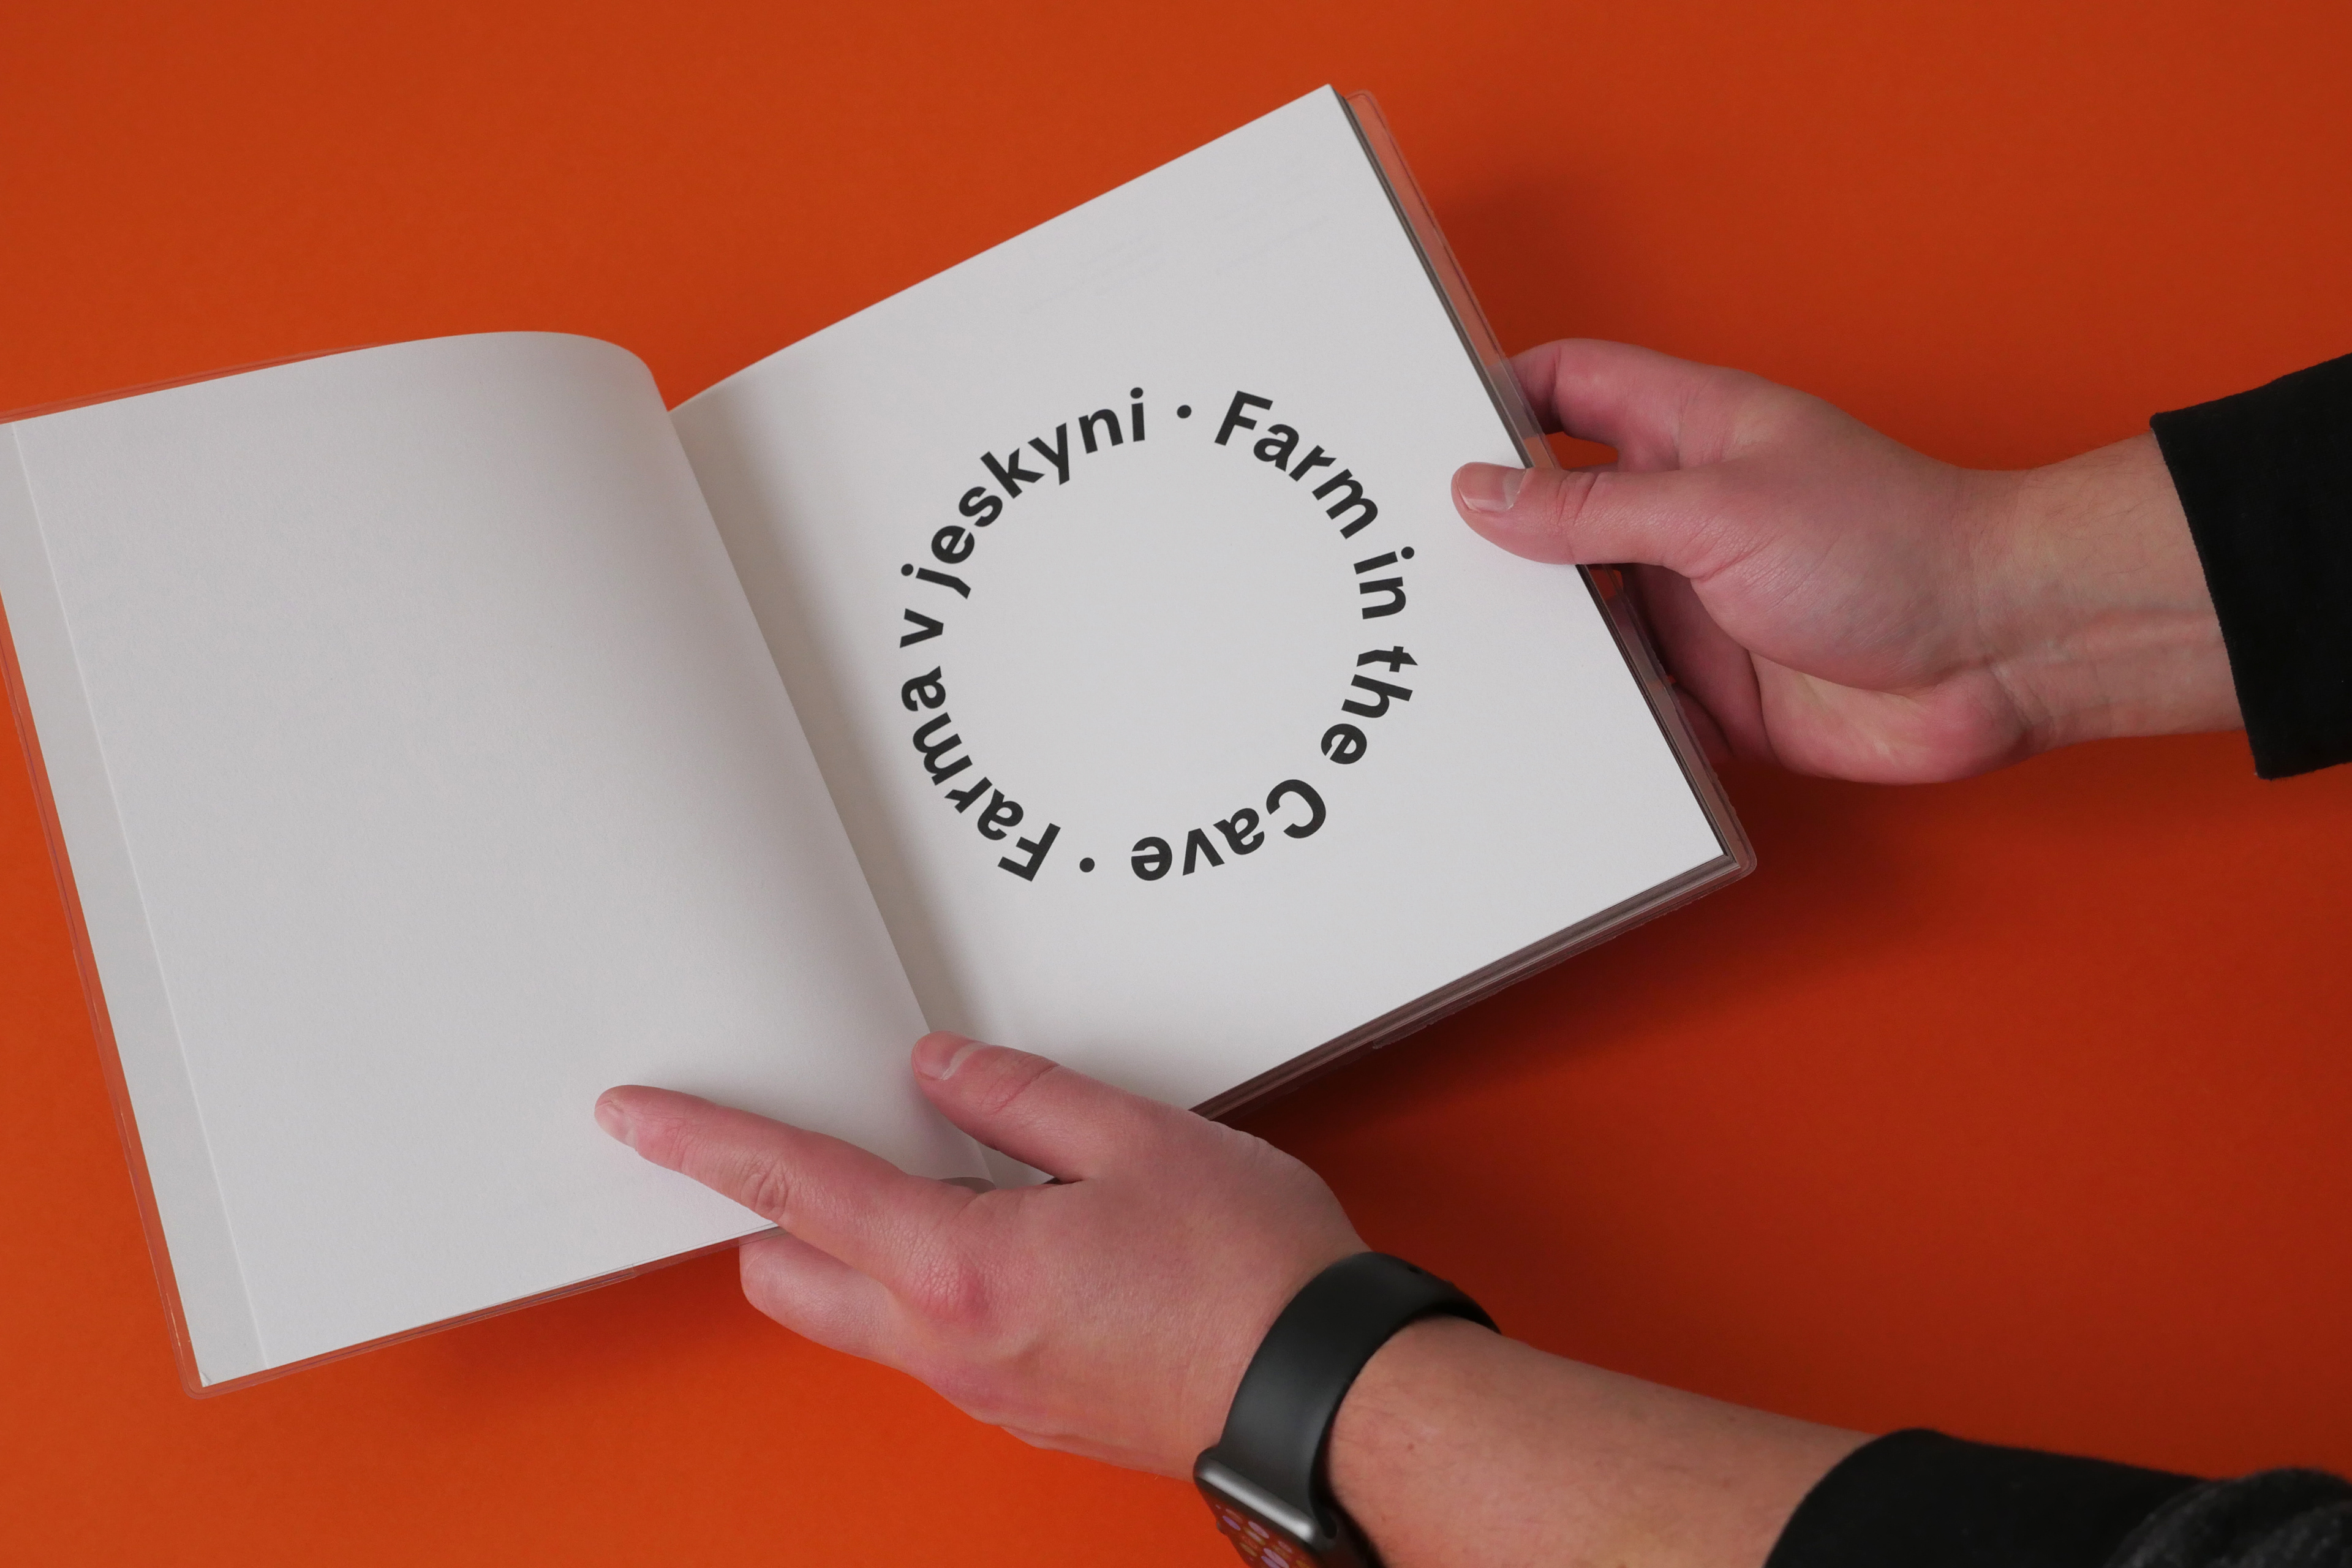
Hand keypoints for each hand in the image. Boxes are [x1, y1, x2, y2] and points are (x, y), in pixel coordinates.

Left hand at [594, 1033, 1362, 1474]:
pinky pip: (935, 1341)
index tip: (641, 1118)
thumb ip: (1021, 1097)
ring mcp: (985, 1390)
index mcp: (962, 1269)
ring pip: (862, 1316)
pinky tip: (998, 1236)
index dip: (705, 1143)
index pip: (795, 1189)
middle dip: (765, 1214)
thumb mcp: (1141, 1138)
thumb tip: (943, 1073)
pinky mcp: (1027, 1408)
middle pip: (793, 1278)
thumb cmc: (1251, 1278)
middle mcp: (953, 1347)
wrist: (1321, 1393)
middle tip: (786, 1142)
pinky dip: (927, 1284)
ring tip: (925, 1176)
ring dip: (855, 1250)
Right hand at [1454, 340, 2238, 781]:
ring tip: (1445, 656)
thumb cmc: (1890, 547)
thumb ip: (1589, 511)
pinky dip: (1586, 717)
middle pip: (1555, 510)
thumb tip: (1477, 496)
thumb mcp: (1715, 512)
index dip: (1495, 398)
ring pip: (1580, 615)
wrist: (2001, 654)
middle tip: (1401, 562)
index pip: (1568, 388)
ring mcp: (1693, 602)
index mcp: (1687, 434)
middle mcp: (1681, 514)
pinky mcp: (1710, 689)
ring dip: (1531, 638)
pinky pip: (1624, 702)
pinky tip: (1531, 728)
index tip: (1418, 431)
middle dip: (1488, 535)